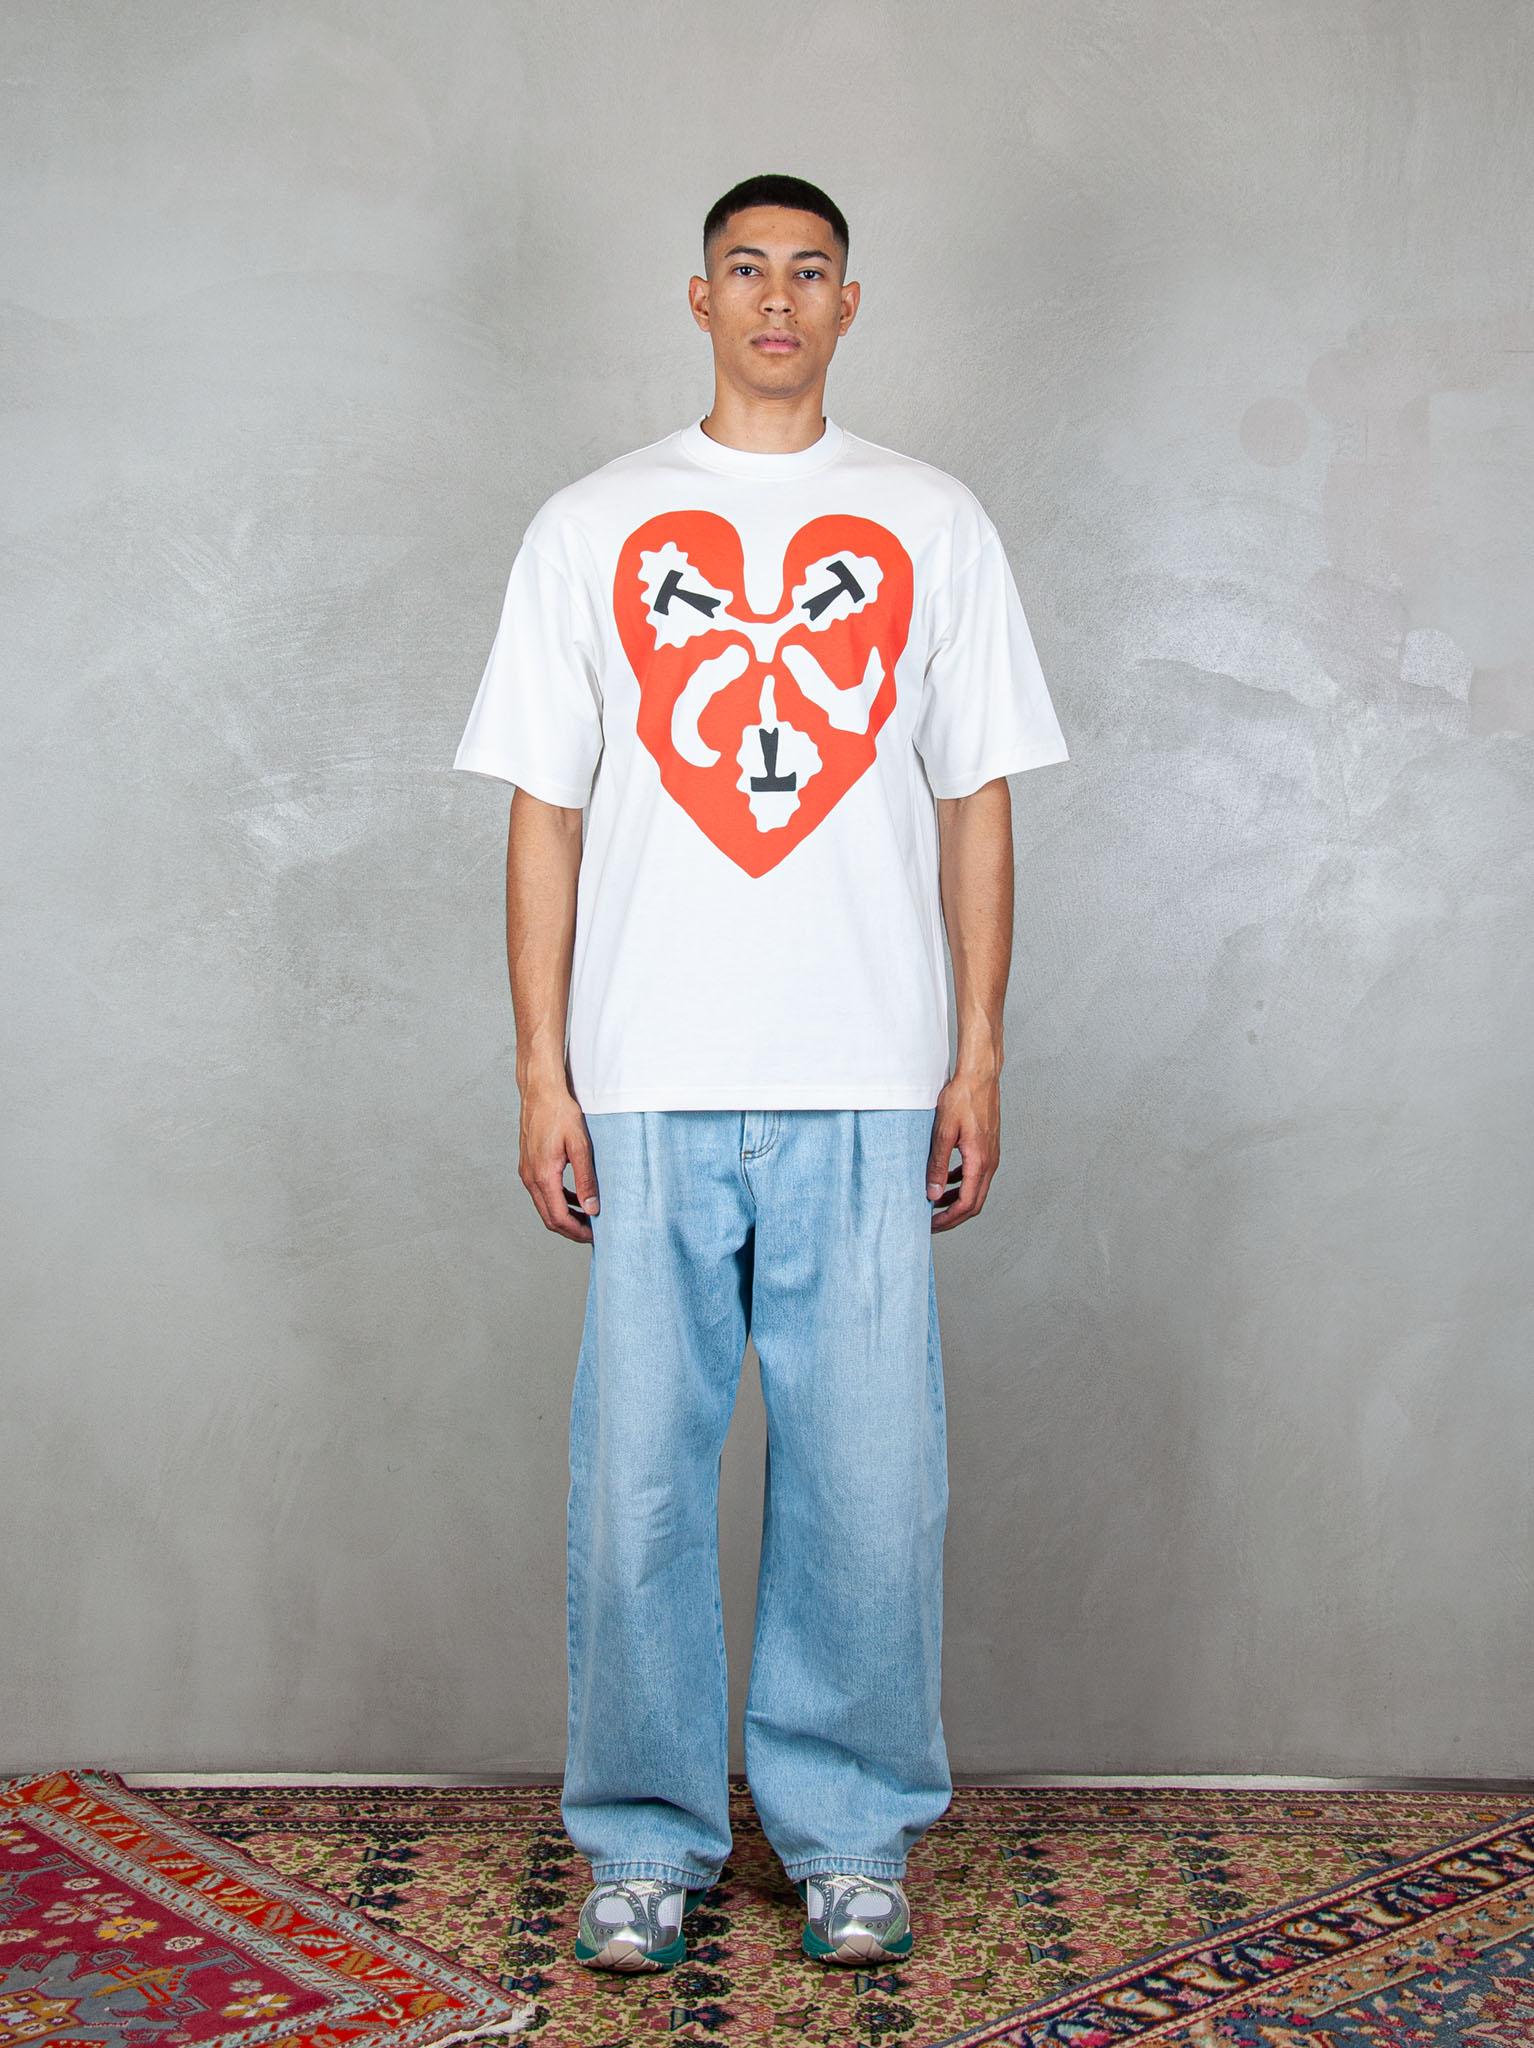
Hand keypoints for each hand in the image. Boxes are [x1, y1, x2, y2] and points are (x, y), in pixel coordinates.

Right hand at [519, 1079, 599, 1242]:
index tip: (594, 1235)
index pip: (558, 1218)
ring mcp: (527, 1172)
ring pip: (544, 1206)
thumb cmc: (560, 1113)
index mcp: (543, 1176)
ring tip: (587, 1217)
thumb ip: (586, 1179)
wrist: (540, 1092)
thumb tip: (592, 1208)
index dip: (576, 1231)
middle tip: (592, 1232)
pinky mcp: (528, 1165)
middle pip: (549, 1217)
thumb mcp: (580, 1146)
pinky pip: (542, 1192)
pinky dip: (558, 1201)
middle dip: (570, 1228)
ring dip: (564, 1215)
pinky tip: (575, 1198)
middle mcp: (530, 1177)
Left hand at [926, 1070, 1000, 1230]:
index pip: (967, 1203)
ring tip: (936, 1204)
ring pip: (976, 1190)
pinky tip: (946, 1181)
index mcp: (979, 1161)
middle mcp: (990, 1162)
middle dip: (953, 1216)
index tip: (931, 1225)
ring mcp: (991, 1156)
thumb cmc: (961, 1099)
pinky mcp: (988, 1148)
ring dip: (957, 1201)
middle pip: (975, 1203)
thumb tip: (933, 1194)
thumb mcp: (943, 1132)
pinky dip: (962, 1185)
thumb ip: (938, 1165)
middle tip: (932, 1223)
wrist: (980, 1077)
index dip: (949, 1219)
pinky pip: (977, 1176)